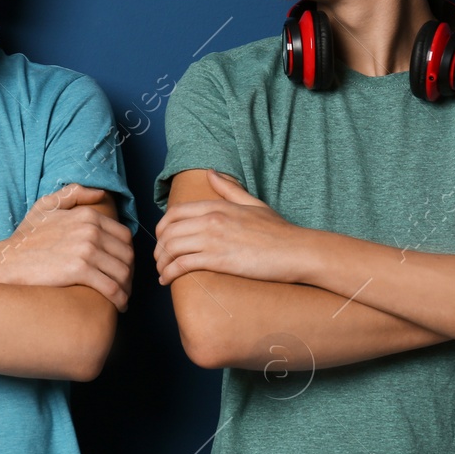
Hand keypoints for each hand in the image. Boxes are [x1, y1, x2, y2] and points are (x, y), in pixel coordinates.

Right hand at [0, 183, 134, 311]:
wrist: (7, 262)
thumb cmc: (26, 238)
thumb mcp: (46, 206)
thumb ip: (73, 194)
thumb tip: (100, 193)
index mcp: (88, 215)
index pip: (124, 236)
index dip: (127, 254)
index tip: (123, 267)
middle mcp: (90, 230)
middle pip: (127, 255)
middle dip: (129, 273)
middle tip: (125, 286)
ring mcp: (86, 249)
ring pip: (122, 272)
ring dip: (127, 289)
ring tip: (122, 298)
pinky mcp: (80, 270)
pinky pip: (111, 287)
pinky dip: (120, 299)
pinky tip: (118, 306)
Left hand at [154, 169, 303, 284]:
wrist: (296, 251)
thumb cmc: (278, 231)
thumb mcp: (252, 203)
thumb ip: (229, 189)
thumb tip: (211, 172)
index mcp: (216, 206)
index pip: (174, 212)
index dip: (161, 228)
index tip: (162, 240)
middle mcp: (210, 219)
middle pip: (168, 231)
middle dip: (158, 248)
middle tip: (160, 259)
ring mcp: (213, 239)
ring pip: (171, 248)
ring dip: (161, 262)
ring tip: (162, 272)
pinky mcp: (218, 260)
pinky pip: (182, 265)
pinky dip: (168, 274)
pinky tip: (166, 280)